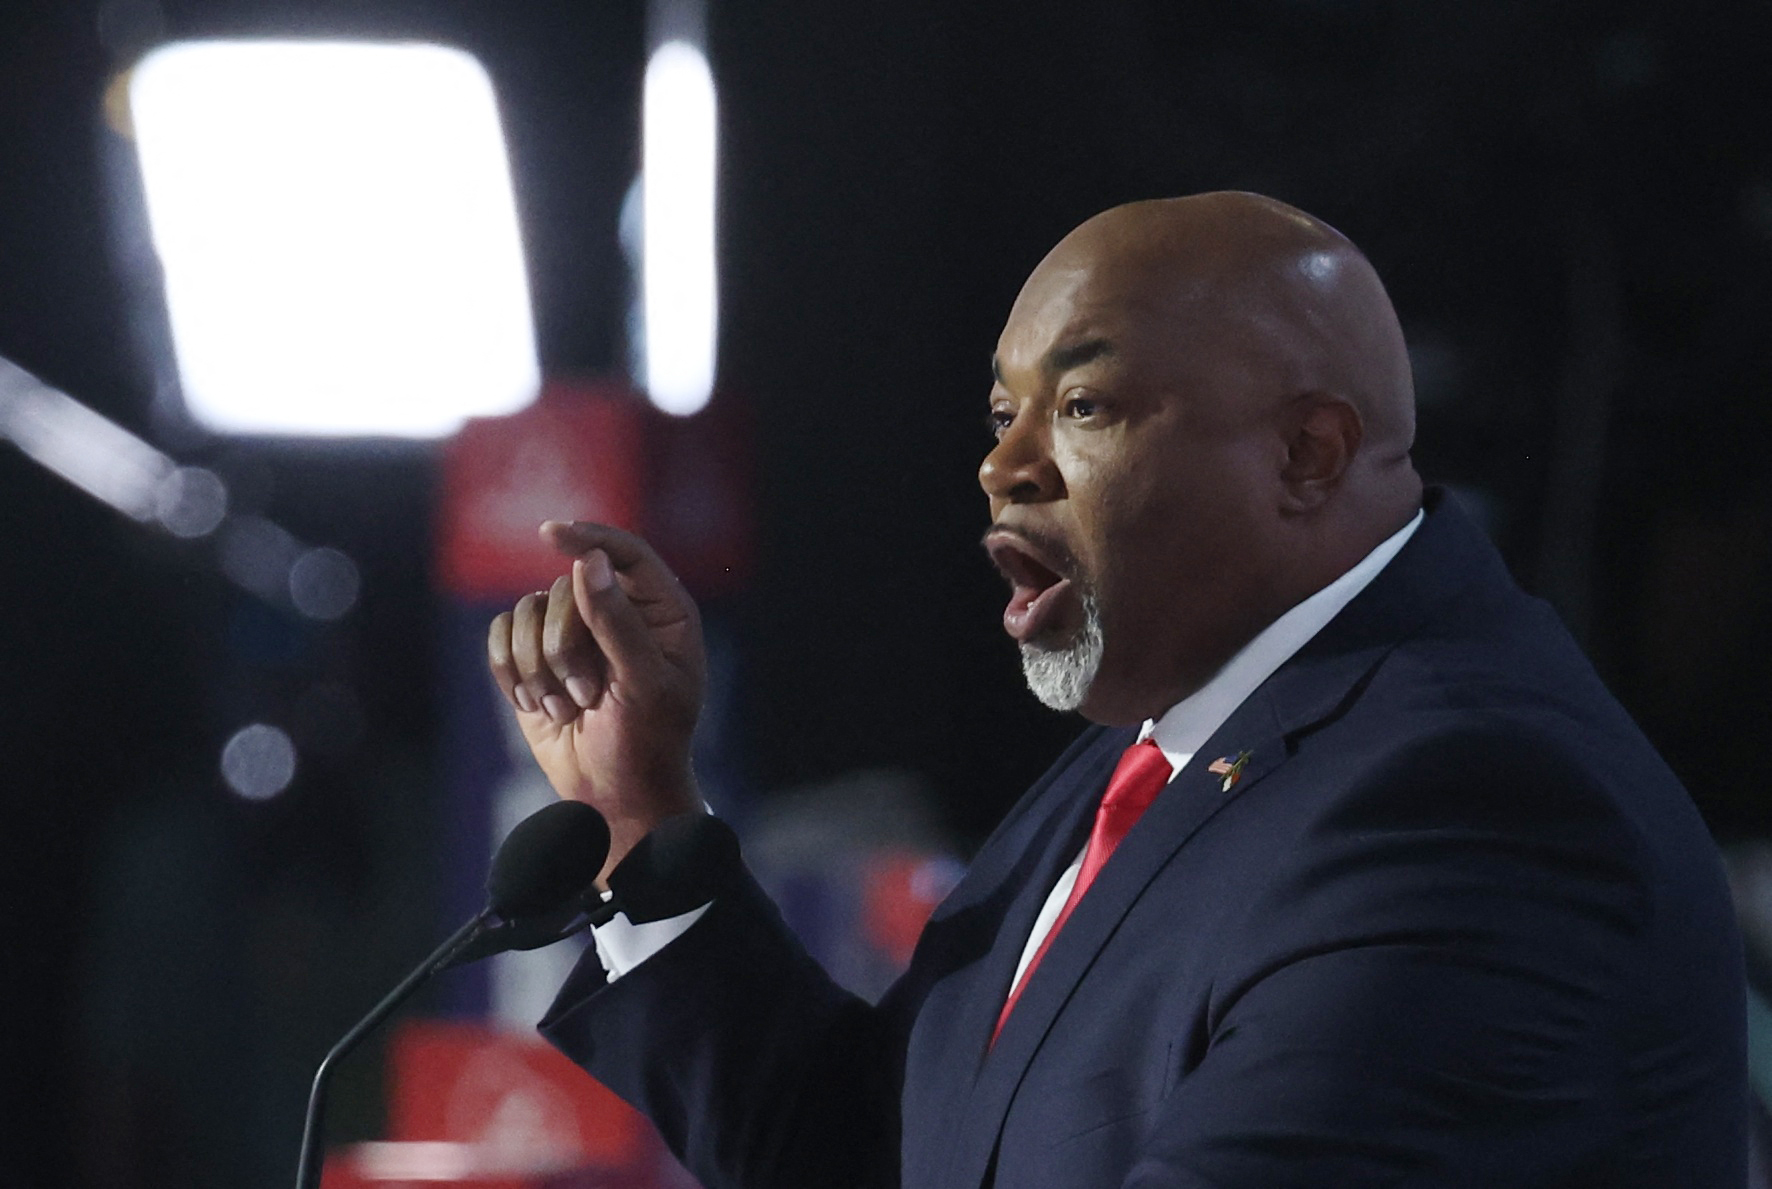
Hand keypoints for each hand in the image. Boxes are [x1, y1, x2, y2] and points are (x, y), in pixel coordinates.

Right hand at [487, 521, 705, 878]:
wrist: (614, 793)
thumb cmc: (647, 741)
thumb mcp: (644, 684)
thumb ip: (618, 623)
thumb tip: (589, 562)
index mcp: (661, 611)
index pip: (625, 553)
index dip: (589, 537)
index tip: (551, 533)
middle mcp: (617, 611)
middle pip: (565, 588)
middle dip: (565, 647)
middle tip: (587, 695)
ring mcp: (573, 631)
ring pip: (527, 610)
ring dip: (538, 666)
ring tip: (566, 706)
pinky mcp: (534, 655)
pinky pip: (502, 635)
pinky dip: (511, 672)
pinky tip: (536, 704)